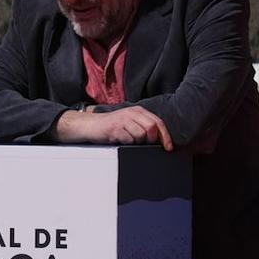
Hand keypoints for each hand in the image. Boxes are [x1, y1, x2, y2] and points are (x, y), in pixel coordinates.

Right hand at [56, 106, 173, 149]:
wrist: (90, 125)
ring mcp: (123, 120)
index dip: (165, 136)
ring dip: (137, 142)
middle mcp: (132, 113)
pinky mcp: (115, 128)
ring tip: (129, 141)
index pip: (158, 122)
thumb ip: (143, 126)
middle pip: (152, 128)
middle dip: (151, 140)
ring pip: (141, 135)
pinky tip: (120, 140)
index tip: (168, 147)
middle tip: (144, 145)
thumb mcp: (129, 122)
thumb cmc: (111, 126)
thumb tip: (159, 140)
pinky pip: (128, 139)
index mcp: (138, 111)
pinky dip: (127, 143)